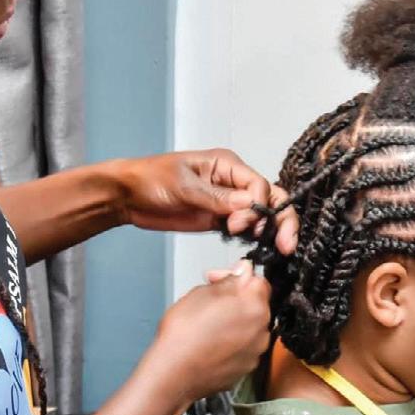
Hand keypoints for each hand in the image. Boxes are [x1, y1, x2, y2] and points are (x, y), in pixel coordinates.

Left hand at [113, 149, 297, 253]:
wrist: (128, 196)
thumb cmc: (152, 180)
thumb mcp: (184, 186)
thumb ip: (217, 198)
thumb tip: (251, 204)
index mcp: (227, 165)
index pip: (259, 184)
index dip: (258, 207)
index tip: (239, 226)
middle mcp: (233, 182)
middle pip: (270, 198)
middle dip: (281, 220)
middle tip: (285, 245)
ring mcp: (228, 202)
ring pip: (262, 215)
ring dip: (271, 231)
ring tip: (274, 250)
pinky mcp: (219, 220)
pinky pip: (246, 229)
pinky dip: (255, 239)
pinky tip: (257, 250)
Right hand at [146, 260, 270, 412]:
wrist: (173, 374)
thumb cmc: (183, 336)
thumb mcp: (201, 293)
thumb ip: (229, 280)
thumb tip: (242, 271)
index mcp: (254, 307)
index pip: (259, 281)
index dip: (237, 276)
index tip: (220, 279)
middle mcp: (261, 331)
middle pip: (255, 305)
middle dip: (235, 299)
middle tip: (209, 300)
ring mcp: (254, 353)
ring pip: (249, 327)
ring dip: (234, 321)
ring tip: (207, 324)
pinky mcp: (244, 369)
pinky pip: (242, 348)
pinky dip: (230, 342)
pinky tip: (209, 342)